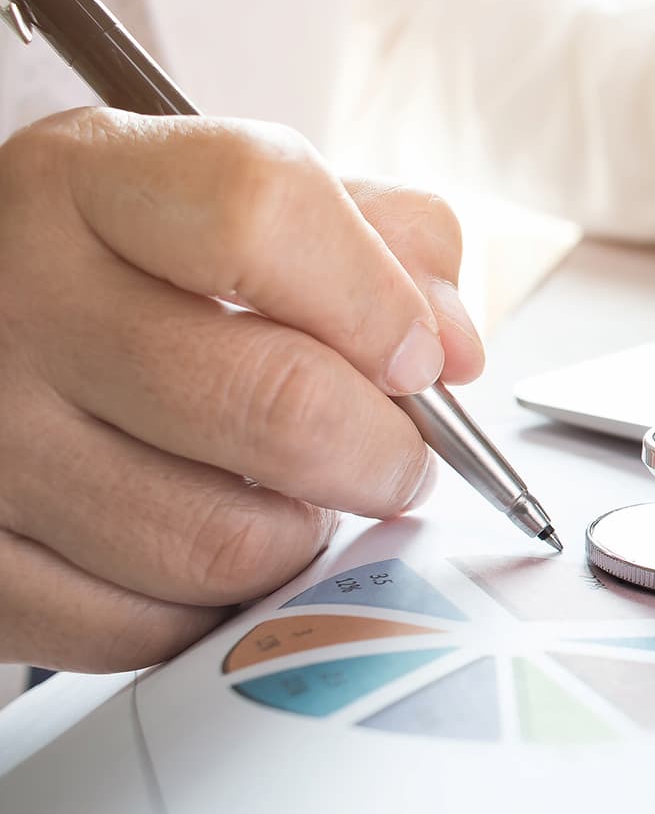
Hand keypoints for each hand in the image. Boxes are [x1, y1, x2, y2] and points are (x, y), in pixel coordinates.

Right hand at [0, 109, 481, 670]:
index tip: (419, 354)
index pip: (261, 213)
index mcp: (87, 182)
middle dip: (384, 453)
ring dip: (301, 538)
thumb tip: (453, 346)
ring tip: (294, 498)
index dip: (378, 298)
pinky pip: (142, 631)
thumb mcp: (236, 198)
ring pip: (221, 543)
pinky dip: (212, 609)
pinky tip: (213, 545)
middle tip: (396, 459)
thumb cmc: (132, 266)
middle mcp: (15, 300)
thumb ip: (379, 238)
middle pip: (276, 404)